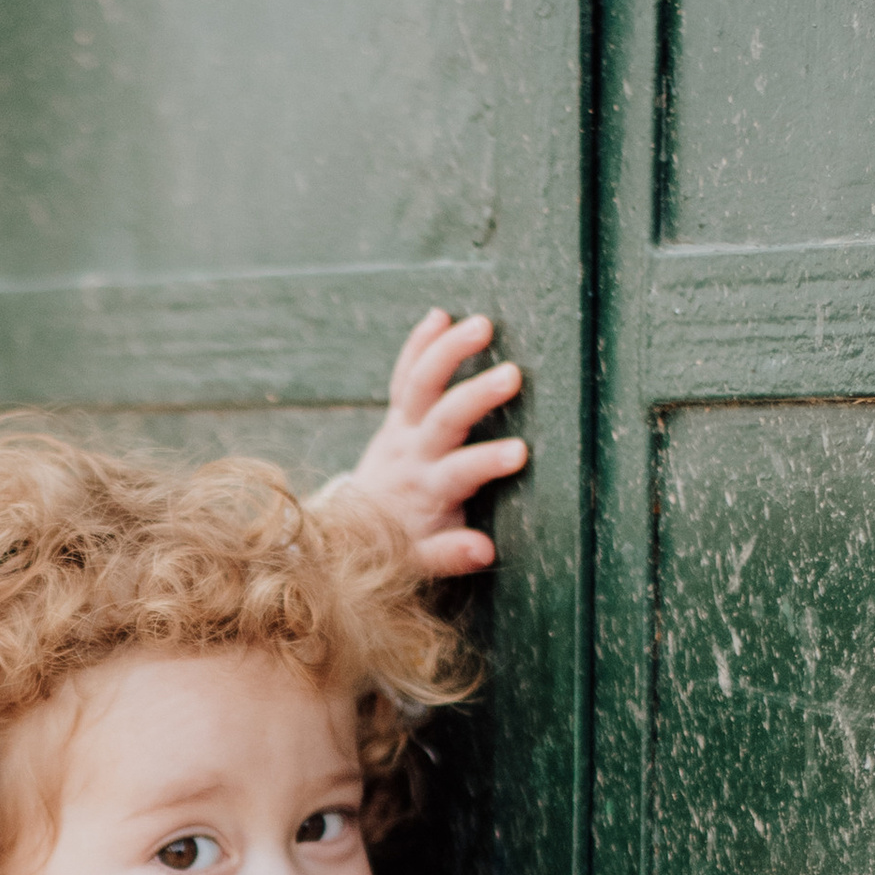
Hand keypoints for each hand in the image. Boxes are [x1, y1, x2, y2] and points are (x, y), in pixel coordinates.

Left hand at [341, 308, 527, 575]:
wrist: (354, 527)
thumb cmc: (401, 543)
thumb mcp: (423, 559)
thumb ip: (451, 554)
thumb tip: (486, 550)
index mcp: (426, 490)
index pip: (459, 473)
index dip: (486, 462)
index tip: (520, 452)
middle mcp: (411, 454)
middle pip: (444, 419)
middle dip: (477, 397)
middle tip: (515, 375)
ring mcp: (400, 429)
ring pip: (420, 385)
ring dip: (449, 352)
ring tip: (483, 324)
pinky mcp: (395, 415)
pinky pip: (403, 375)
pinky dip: (418, 345)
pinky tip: (439, 315)